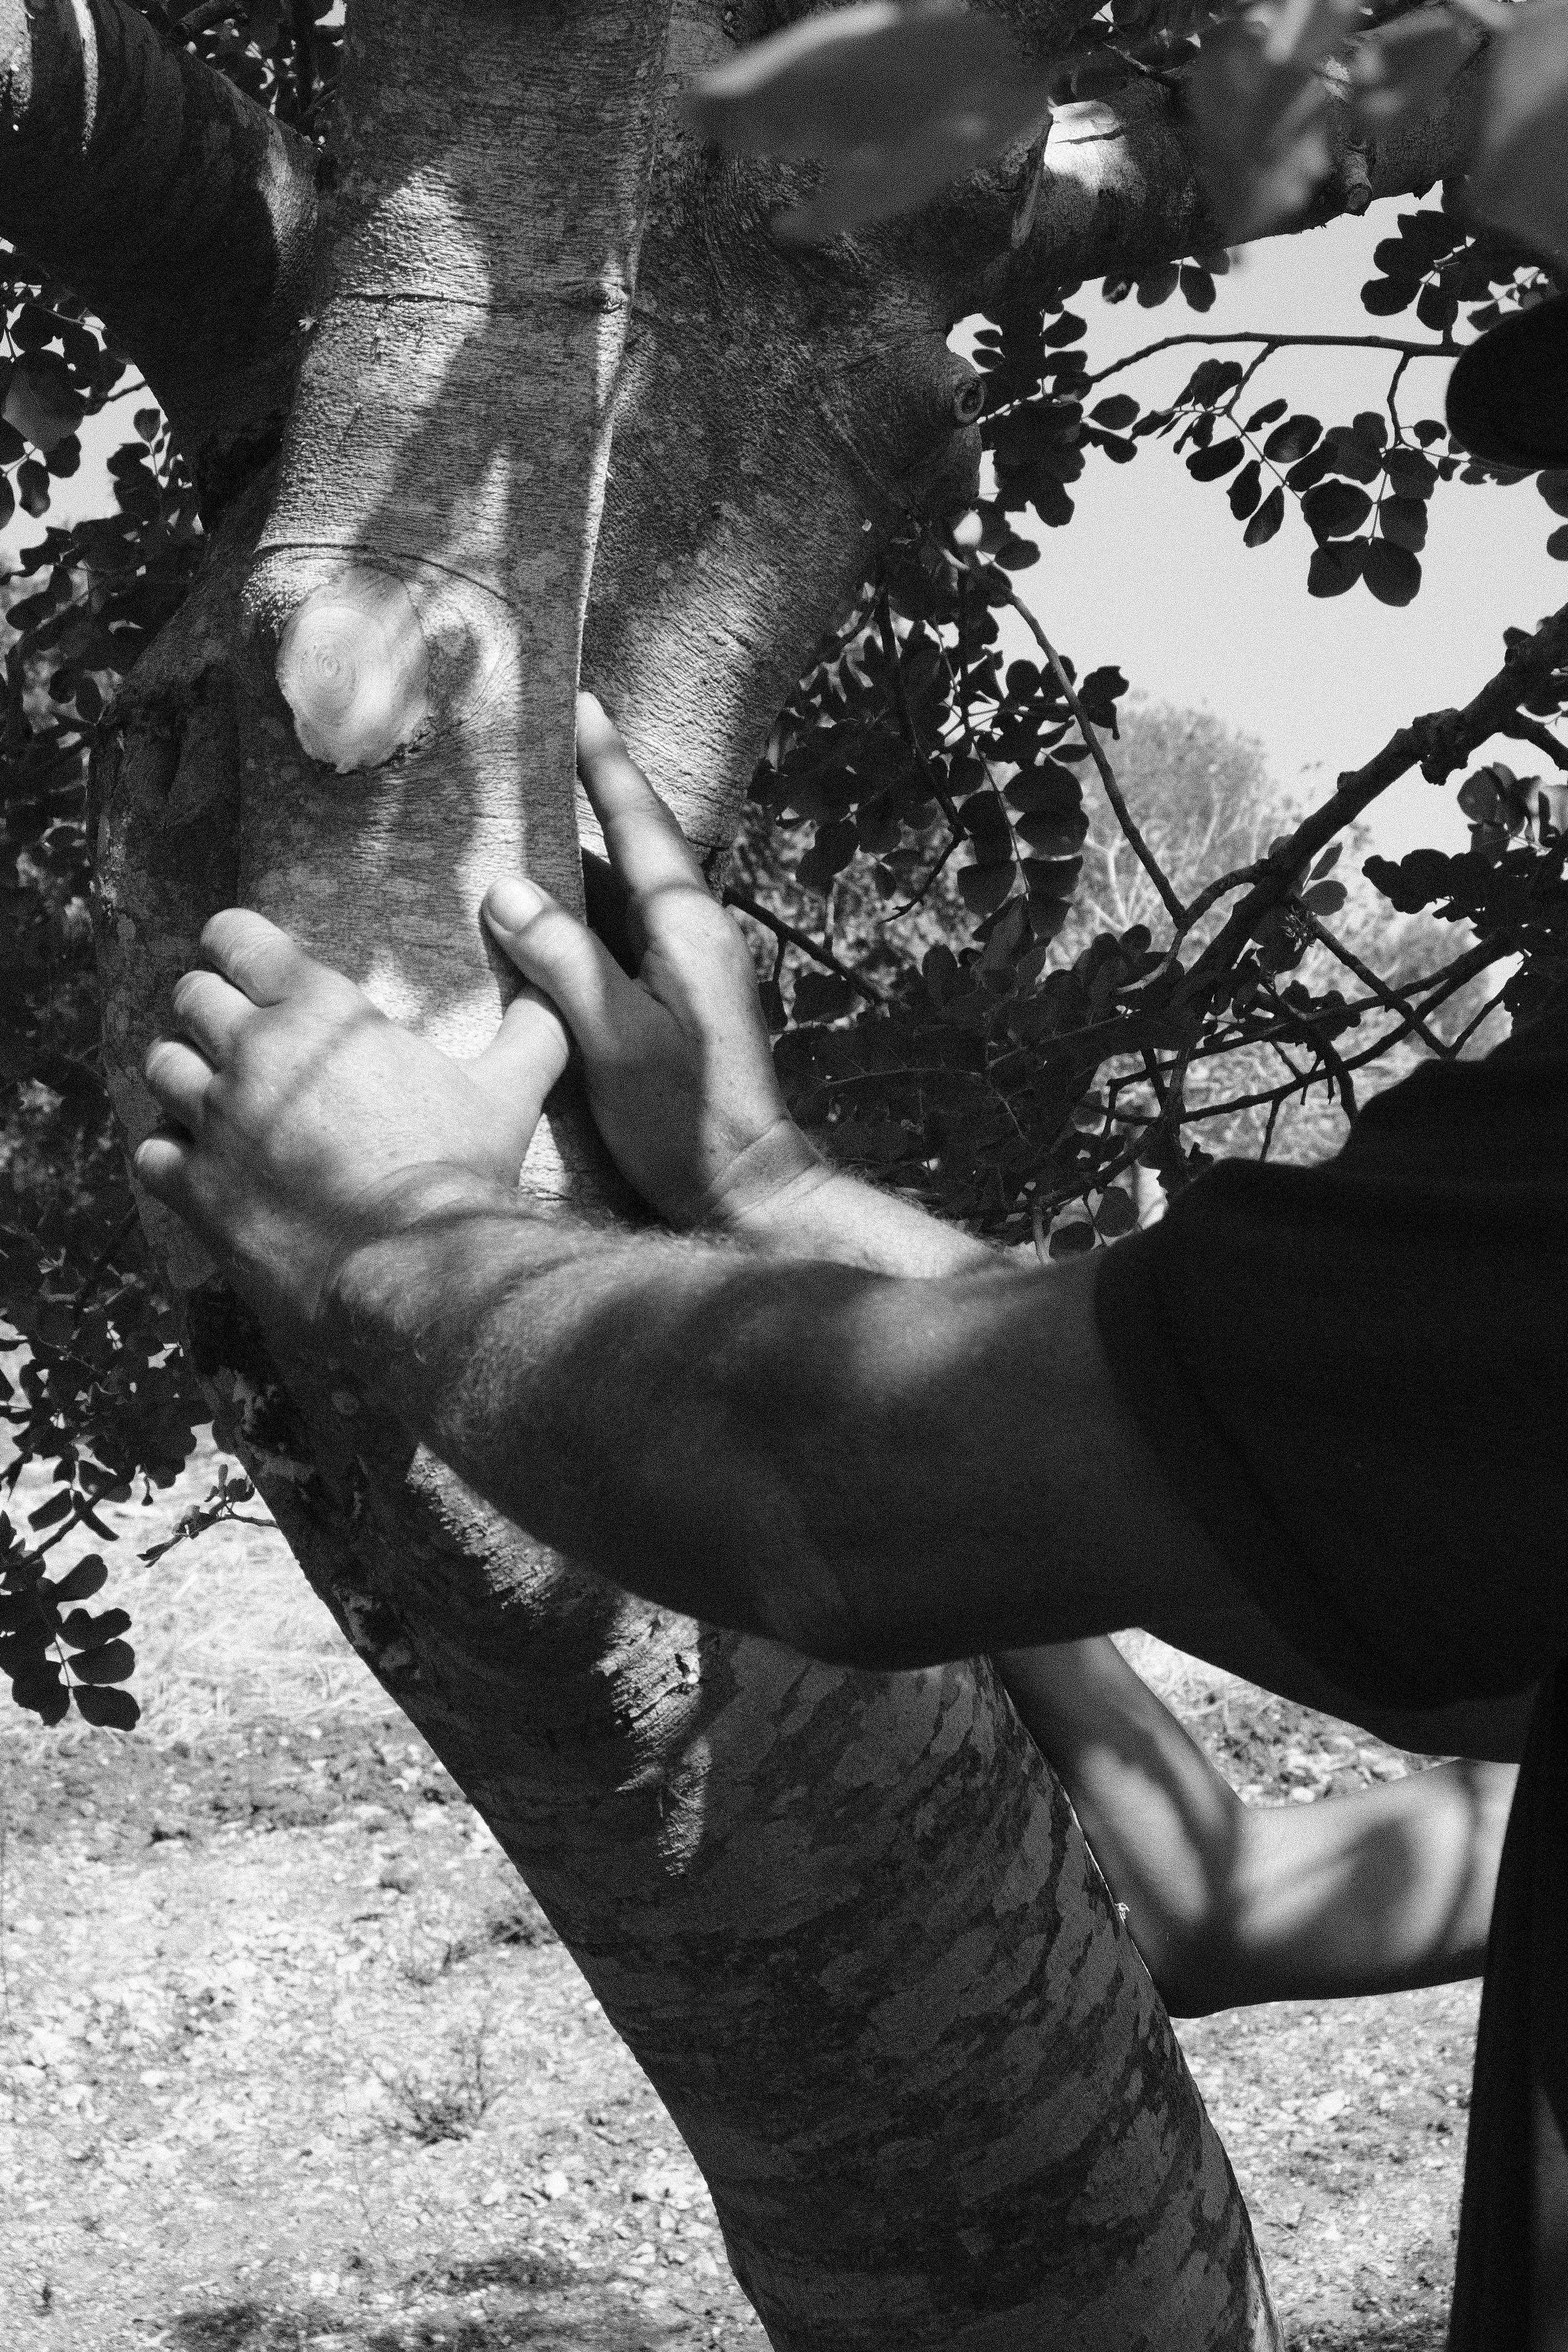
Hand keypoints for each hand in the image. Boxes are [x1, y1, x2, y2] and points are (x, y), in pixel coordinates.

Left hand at [135, 909, 568, 1328]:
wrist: (419, 1270)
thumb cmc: (463, 1170)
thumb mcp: (511, 1089)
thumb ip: (533, 1030)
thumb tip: (559, 996)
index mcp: (319, 1010)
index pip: (234, 936)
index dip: (235, 944)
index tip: (245, 963)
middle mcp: (254, 1054)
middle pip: (190, 997)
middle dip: (211, 1011)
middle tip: (238, 1037)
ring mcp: (217, 1122)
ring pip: (161, 1067)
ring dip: (185, 1077)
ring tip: (214, 1097)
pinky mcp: (197, 1189)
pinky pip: (151, 1150)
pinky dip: (171, 1153)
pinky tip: (201, 1164)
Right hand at [482, 694, 820, 1228]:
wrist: (744, 1189)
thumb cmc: (685, 1122)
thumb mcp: (614, 1039)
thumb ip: (563, 960)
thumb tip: (506, 890)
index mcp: (687, 928)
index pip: (641, 823)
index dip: (605, 764)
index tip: (578, 705)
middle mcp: (695, 934)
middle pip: (632, 847)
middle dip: (582, 798)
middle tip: (525, 753)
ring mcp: (689, 967)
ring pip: (620, 893)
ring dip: (571, 863)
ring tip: (510, 825)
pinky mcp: (676, 999)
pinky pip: (619, 934)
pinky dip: (577, 915)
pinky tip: (535, 917)